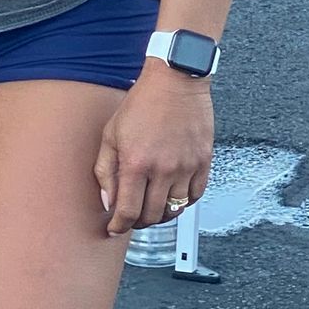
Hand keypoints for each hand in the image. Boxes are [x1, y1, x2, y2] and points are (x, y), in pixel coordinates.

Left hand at [94, 65, 213, 238]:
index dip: (119, 226)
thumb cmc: (142, 103)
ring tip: (151, 208)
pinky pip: (195, 196)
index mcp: (136, 163)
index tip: (115, 228)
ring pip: (175, 210)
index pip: (128, 211)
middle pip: (152, 215)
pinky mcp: (203, 161)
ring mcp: (186, 167)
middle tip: (132, 218)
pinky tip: (172, 197)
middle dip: (138, 222)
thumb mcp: (111, 134)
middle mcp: (163, 169)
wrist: (175, 80)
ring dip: (161, 215)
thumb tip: (107, 201)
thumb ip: (105, 171)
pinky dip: (183, 203)